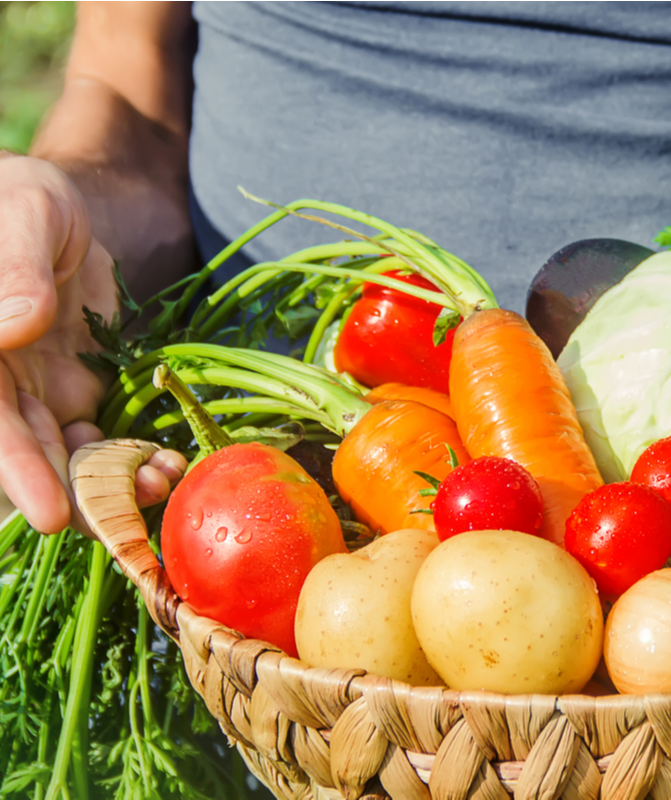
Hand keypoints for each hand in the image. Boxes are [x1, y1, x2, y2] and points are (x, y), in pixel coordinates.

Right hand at [0, 155, 181, 531]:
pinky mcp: (73, 395)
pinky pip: (98, 440)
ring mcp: (32, 396)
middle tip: (124, 527)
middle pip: (23, 456)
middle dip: (74, 498)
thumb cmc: (18, 199)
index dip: (15, 468)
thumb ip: (14, 269)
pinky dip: (129, 460)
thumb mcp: (23, 213)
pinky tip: (167, 466)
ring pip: (63, 459)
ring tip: (162, 488)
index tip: (52, 512)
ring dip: (108, 486)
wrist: (51, 208)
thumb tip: (15, 326)